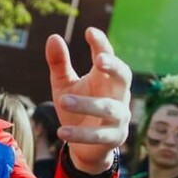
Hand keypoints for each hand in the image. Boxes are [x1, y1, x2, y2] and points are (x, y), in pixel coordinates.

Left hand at [47, 27, 130, 174]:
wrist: (85, 146)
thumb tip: (53, 36)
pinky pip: (99, 135)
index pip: (107, 56)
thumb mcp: (64, 85)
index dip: (101, 44)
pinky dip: (80, 134)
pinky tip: (61, 132)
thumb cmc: (76, 108)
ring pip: (109, 108)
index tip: (90, 31)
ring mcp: (119, 116)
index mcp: (105, 77)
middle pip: (124, 76)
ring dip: (87, 104)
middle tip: (100, 59)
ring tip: (62, 100)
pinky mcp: (114, 137)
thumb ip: (59, 64)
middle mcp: (118, 94)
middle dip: (114, 67)